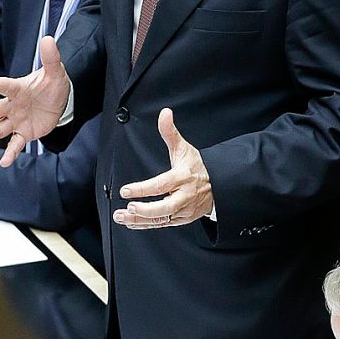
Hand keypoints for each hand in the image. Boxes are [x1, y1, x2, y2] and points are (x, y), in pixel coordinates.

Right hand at [0, 35, 70, 162]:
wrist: (59, 102)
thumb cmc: (52, 85)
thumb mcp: (55, 71)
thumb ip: (51, 58)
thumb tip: (49, 39)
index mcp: (18, 88)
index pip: (5, 86)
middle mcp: (12, 105)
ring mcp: (16, 120)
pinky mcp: (23, 133)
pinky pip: (15, 144)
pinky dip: (10, 153)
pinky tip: (3, 163)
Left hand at [112, 108, 213, 228]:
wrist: (218, 186)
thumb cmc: (197, 166)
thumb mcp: (184, 148)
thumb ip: (170, 132)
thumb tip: (165, 113)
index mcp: (183, 177)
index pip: (162, 184)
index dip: (143, 189)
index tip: (126, 190)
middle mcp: (185, 195)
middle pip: (165, 208)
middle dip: (145, 210)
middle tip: (128, 208)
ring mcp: (184, 210)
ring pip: (162, 219)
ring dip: (140, 220)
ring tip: (121, 216)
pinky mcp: (182, 219)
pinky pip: (163, 224)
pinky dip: (146, 225)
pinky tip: (131, 222)